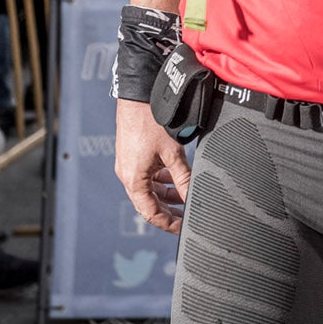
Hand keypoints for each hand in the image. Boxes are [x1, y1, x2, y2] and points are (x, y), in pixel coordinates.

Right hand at [115, 99, 190, 233]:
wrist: (137, 95)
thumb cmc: (151, 121)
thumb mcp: (173, 153)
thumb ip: (184, 178)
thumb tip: (195, 197)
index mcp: (133, 180)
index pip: (150, 213)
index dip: (168, 223)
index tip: (183, 228)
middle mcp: (127, 175)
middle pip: (148, 203)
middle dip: (168, 211)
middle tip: (187, 217)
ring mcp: (128, 165)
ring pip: (148, 189)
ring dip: (166, 194)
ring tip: (185, 197)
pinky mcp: (131, 156)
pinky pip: (146, 176)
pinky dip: (160, 180)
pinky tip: (175, 177)